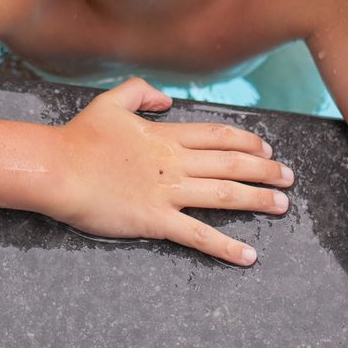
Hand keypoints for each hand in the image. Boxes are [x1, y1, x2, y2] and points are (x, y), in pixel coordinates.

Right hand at [46, 77, 290, 265]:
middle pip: (230, 163)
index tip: (267, 148)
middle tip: (289, 178)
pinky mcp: (155, 220)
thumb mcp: (110, 102)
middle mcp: (173, 163)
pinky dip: (225, 246)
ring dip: (257, 200)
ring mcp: (166, 192)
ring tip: (282, 205)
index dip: (246, 141)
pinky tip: (248, 255)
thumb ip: (141, 91)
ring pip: (223, 194)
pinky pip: (198, 235)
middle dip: (265, 170)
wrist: (58, 169)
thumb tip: (167, 98)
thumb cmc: (79, 138)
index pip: (216, 136)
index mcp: (164, 136)